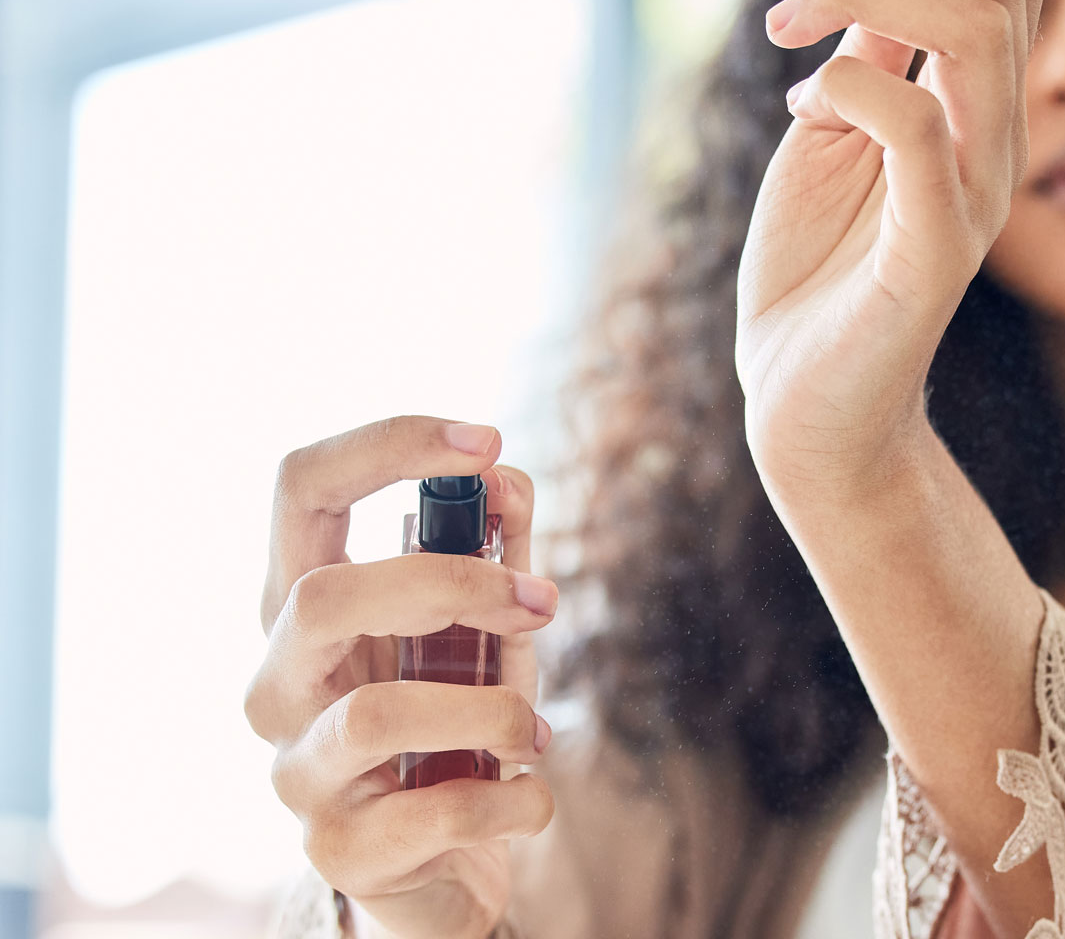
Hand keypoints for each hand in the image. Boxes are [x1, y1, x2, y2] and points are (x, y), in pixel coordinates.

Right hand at [244, 416, 556, 938]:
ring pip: (376, 714)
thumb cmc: (459, 724)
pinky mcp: (339, 853)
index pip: (299, 488)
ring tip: (537, 728)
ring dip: (492, 708)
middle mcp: (278, 683)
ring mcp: (296, 771)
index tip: (489, 441)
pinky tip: (531, 793)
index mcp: (302, 608)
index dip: (388, 446)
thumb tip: (506, 479)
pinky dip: (514, 795)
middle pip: (322, 595)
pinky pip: (435, 811)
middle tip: (542, 601)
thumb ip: (496, 551)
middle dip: (451, 582)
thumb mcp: (487, 630)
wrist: (443, 866)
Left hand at [735, 0, 1051, 499]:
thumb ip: (866, 53)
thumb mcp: (832, 131)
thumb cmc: (814, 267)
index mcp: (975, 99)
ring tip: (792, 20)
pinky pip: (920, 129)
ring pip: (977, 31)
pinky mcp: (937, 249)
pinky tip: (802, 109)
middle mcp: (994, 133)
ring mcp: (974, 189)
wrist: (803, 402)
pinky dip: (851, 87)